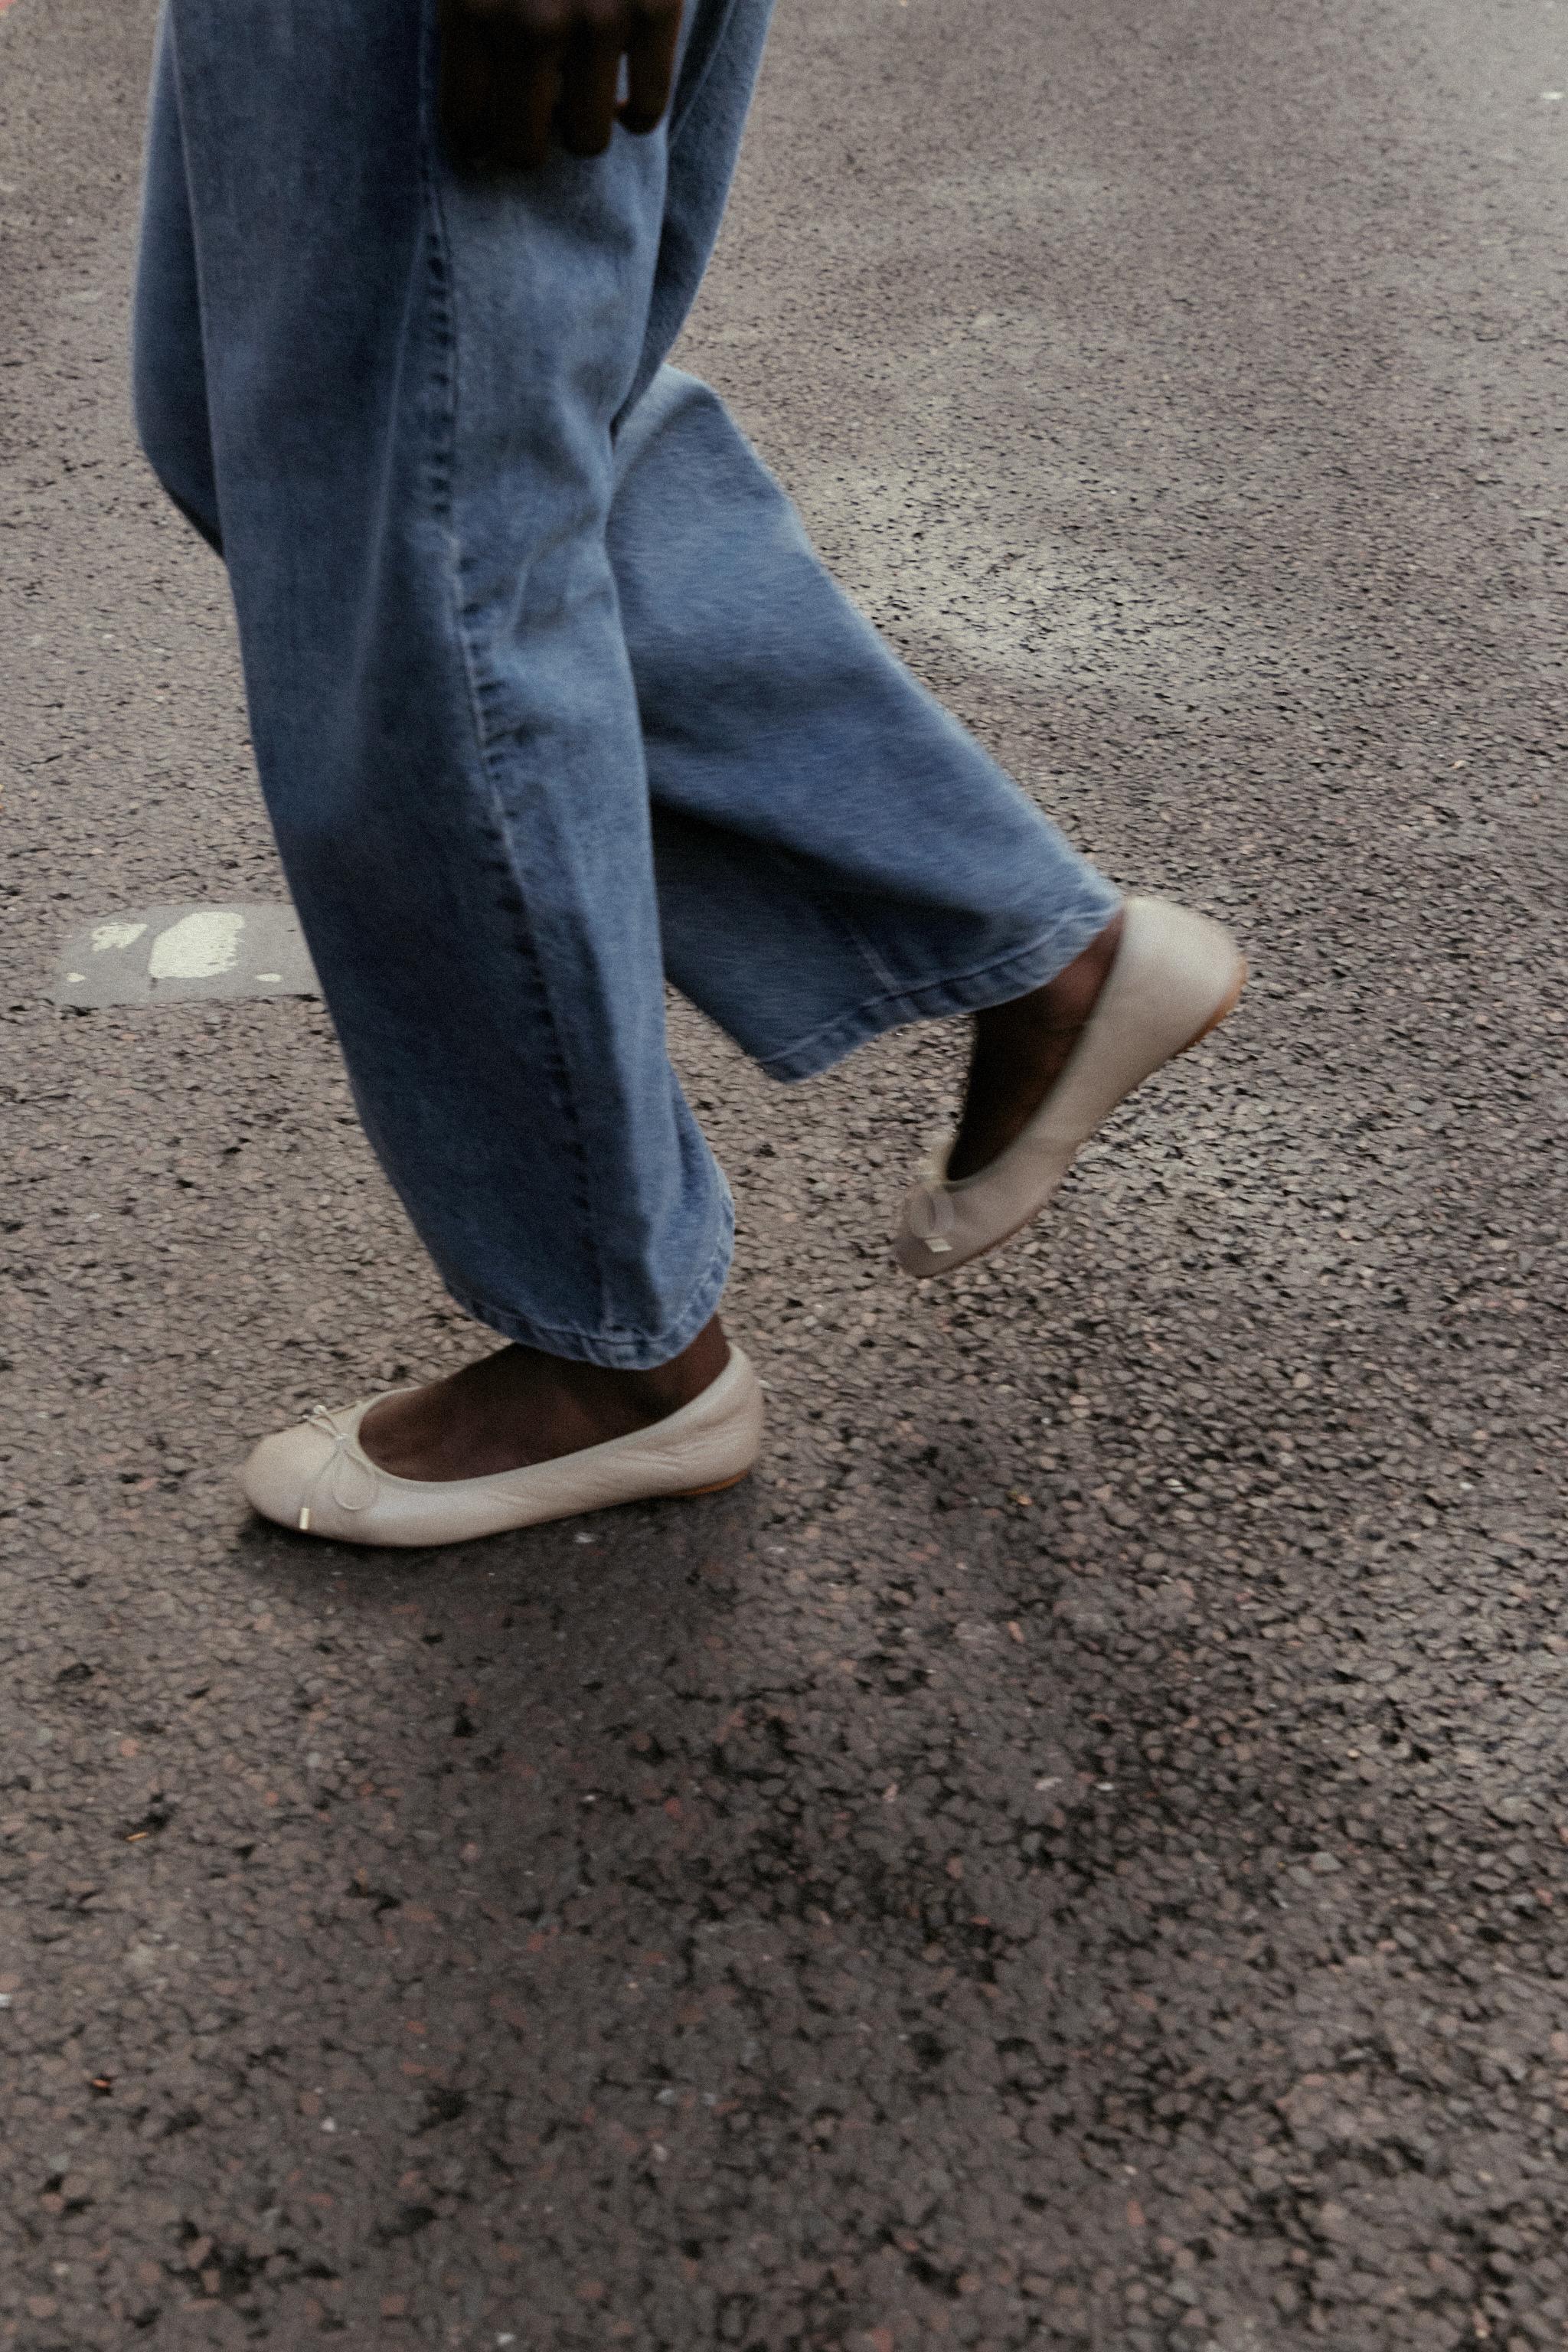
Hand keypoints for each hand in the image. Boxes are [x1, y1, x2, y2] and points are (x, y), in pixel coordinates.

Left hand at [439, 0, 684, 169]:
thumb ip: (475, 19)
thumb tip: (479, 116)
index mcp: (470, 2)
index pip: (465, 121)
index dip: (476, 140)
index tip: (485, 141)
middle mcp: (532, 21)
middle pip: (523, 150)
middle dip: (529, 141)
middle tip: (537, 120)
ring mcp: (598, 18)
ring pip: (587, 139)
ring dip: (583, 126)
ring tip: (579, 99)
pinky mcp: (655, 8)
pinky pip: (646, 109)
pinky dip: (637, 113)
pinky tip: (625, 97)